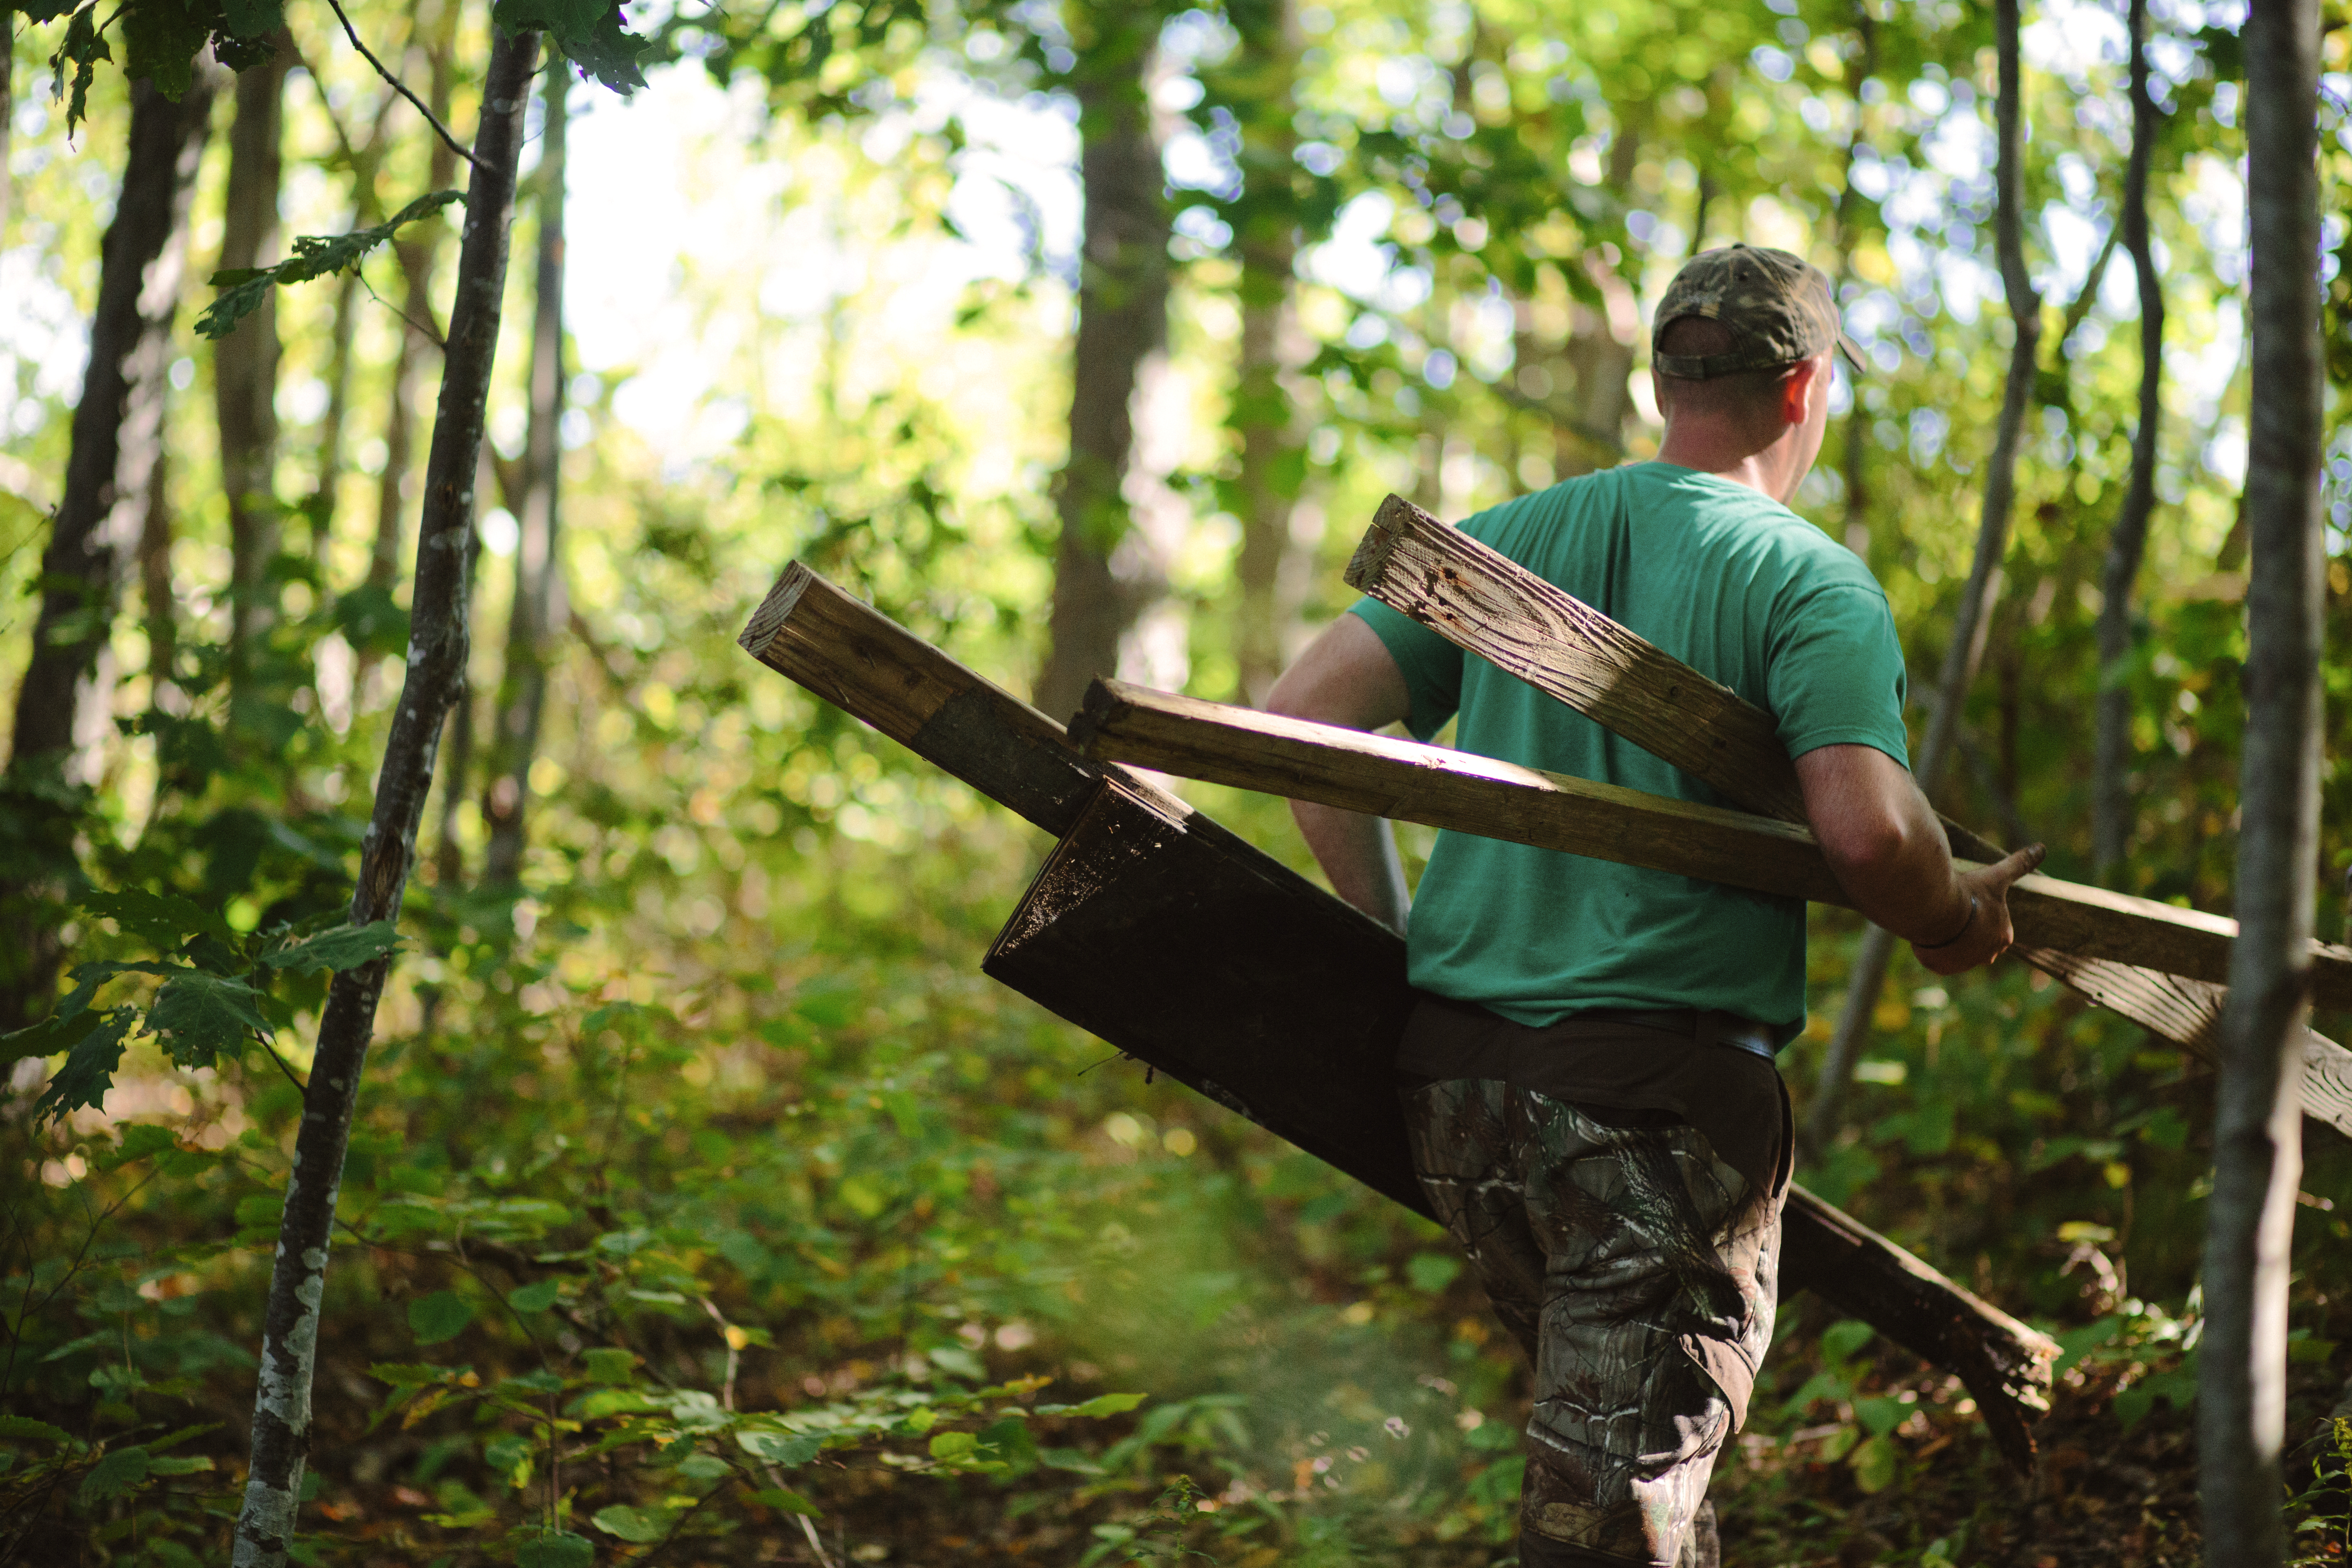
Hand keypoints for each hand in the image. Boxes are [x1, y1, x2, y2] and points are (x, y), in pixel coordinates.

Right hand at [1909, 843, 2045, 975]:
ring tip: (1938, 920)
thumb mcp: (1996, 877)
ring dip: (1951, 939)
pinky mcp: (1943, 966)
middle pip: (1978, 942)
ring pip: (1958, 951)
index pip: (1997, 928)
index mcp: (2003, 935)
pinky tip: (1929, 932)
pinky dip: (1935, 949)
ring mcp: (1965, 963)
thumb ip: (2019, 864)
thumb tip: (2042, 848)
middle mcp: (1988, 954)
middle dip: (1968, 931)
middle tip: (1953, 912)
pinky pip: (1939, 959)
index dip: (1983, 915)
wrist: (1938, 912)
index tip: (1971, 904)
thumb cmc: (1971, 894)